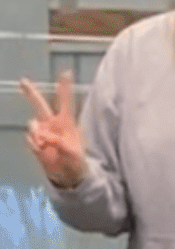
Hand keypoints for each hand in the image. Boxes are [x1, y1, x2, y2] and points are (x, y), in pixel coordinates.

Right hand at [20, 71, 87, 187]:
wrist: (68, 176)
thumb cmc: (77, 164)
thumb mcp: (76, 157)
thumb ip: (64, 147)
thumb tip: (49, 139)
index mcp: (67, 123)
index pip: (66, 102)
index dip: (64, 88)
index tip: (66, 72)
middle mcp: (52, 124)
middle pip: (40, 105)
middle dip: (31, 93)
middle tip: (22, 81)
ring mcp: (42, 133)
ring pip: (32, 124)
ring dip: (38, 133)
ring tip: (49, 146)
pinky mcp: (35, 142)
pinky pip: (30, 139)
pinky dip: (35, 145)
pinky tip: (44, 151)